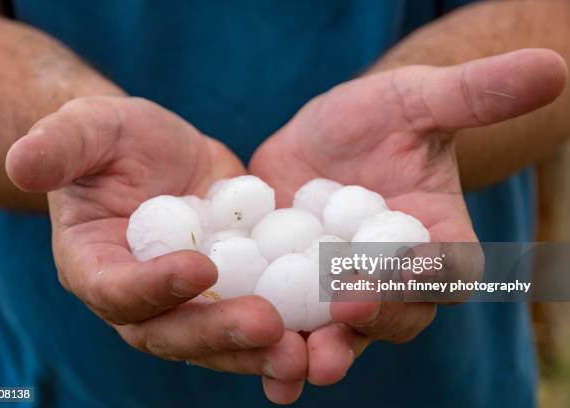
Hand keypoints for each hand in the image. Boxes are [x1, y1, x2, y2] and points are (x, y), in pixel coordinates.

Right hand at [6, 96, 306, 403]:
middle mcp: (143, 298)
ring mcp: (191, 301)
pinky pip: (258, 317)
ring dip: (261, 351)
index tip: (199, 267)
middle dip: (220, 334)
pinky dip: (290, 333)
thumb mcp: (86, 130)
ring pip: (222, 339)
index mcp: (97, 267)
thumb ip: (57, 147)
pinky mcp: (234, 289)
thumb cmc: (113, 140)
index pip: (117, 291)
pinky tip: (327, 338)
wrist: (156, 152)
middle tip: (269, 328)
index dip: (152, 286)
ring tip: (305, 352)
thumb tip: (21, 162)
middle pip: (175, 332)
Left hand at [250, 49, 566, 384]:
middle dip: (361, 333)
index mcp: (437, 245)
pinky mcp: (293, 285)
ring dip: (311, 354)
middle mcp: (393, 279)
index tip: (393, 280)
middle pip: (388, 317)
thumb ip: (476, 94)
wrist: (332, 134)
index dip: (423, 283)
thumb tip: (552, 65)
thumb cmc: (387, 115)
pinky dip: (267, 340)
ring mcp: (339, 288)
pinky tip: (240, 351)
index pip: (442, 274)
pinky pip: (285, 317)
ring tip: (285, 371)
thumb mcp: (422, 99)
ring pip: (333, 332)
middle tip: (331, 348)